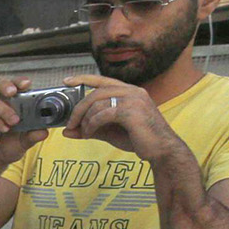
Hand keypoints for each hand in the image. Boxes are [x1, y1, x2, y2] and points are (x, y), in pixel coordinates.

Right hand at [0, 77, 46, 169]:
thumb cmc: (9, 146)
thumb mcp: (25, 142)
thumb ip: (33, 136)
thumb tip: (44, 131)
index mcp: (14, 104)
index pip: (16, 86)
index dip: (20, 81)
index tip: (27, 84)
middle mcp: (0, 105)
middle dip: (5, 85)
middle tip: (13, 92)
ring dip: (4, 109)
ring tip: (14, 121)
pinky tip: (5, 129)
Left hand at [58, 74, 178, 157]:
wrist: (162, 150)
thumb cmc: (139, 139)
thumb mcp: (110, 132)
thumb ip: (90, 128)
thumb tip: (66, 132)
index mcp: (129, 92)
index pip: (103, 80)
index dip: (84, 78)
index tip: (67, 81)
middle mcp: (132, 91)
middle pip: (96, 93)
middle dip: (79, 108)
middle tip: (70, 124)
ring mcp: (133, 100)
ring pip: (98, 103)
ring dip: (85, 120)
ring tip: (84, 133)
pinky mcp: (131, 111)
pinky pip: (102, 114)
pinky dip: (91, 125)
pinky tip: (90, 134)